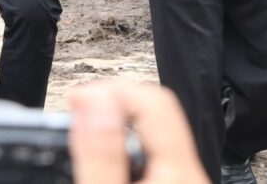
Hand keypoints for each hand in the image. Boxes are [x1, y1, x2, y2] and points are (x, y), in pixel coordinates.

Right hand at [69, 80, 207, 182]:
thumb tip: (96, 103)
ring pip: (155, 136)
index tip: (77, 96)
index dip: (113, 90)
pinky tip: (104, 157)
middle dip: (115, 102)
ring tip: (84, 126)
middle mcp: (189, 172)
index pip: (156, 102)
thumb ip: (103, 156)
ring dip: (119, 125)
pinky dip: (126, 147)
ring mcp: (184, 180)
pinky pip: (154, 156)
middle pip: (158, 114)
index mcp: (180, 170)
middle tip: (77, 108)